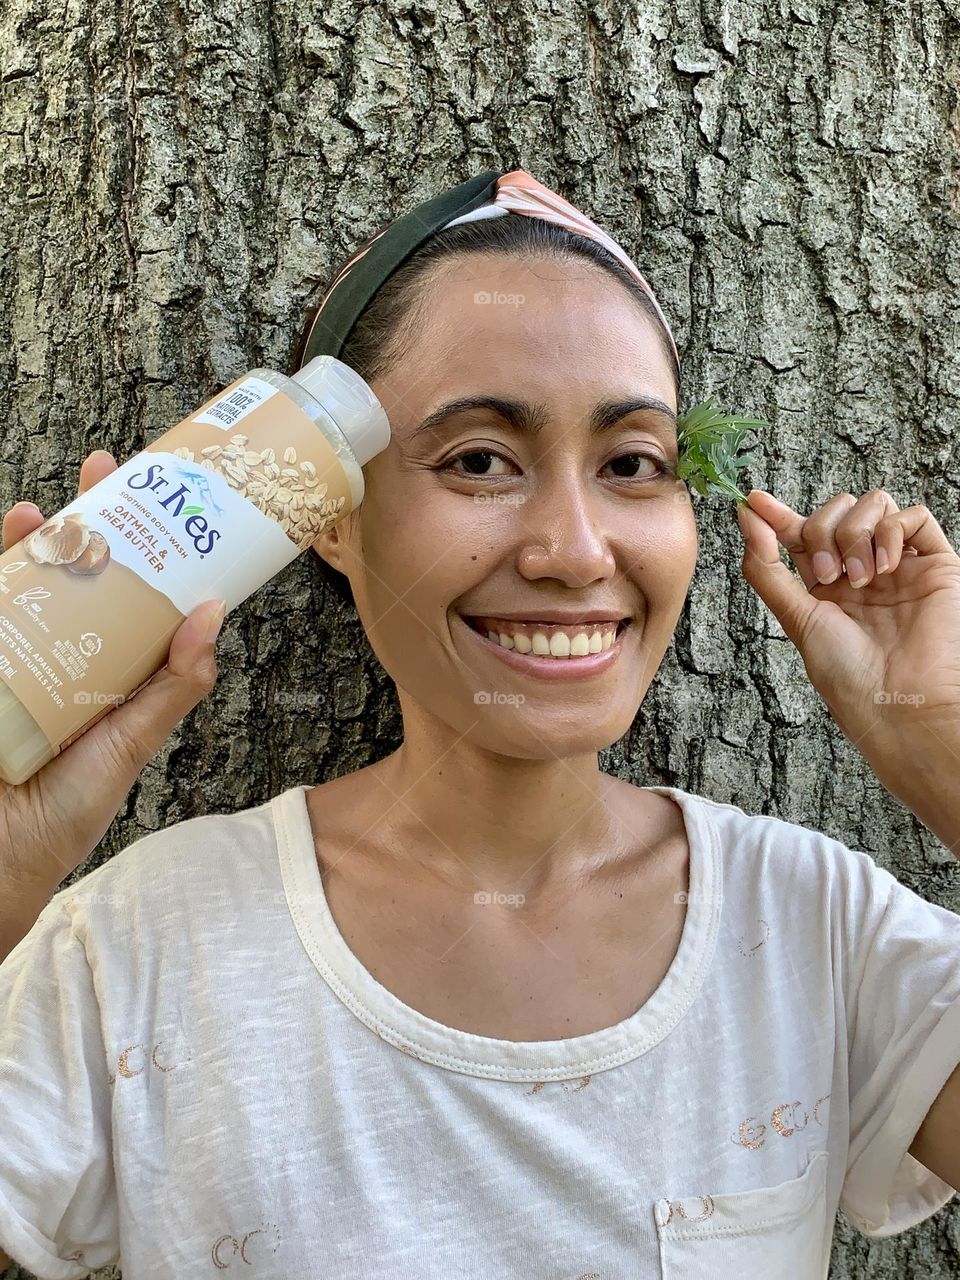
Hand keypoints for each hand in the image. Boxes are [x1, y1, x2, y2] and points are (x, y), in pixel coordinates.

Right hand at [0, 450, 226, 895]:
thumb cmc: (63, 814)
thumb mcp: (129, 745)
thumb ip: (170, 686)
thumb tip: (213, 612)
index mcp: (106, 670)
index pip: (129, 594)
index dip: (144, 548)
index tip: (165, 500)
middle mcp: (59, 655)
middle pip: (74, 574)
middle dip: (85, 520)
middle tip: (104, 470)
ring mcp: (12, 657)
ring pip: (23, 584)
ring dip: (32, 540)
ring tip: (47, 507)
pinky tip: (10, 540)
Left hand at [736, 487, 959, 791]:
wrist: (900, 700)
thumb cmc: (850, 675)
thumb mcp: (795, 618)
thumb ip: (767, 567)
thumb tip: (746, 519)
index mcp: (826, 588)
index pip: (801, 536)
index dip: (777, 515)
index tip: (754, 500)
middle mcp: (861, 572)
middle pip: (835, 512)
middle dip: (821, 533)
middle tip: (828, 576)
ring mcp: (898, 565)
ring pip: (872, 505)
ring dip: (855, 534)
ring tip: (860, 578)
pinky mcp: (934, 563)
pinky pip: (913, 517)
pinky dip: (892, 530)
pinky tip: (885, 566)